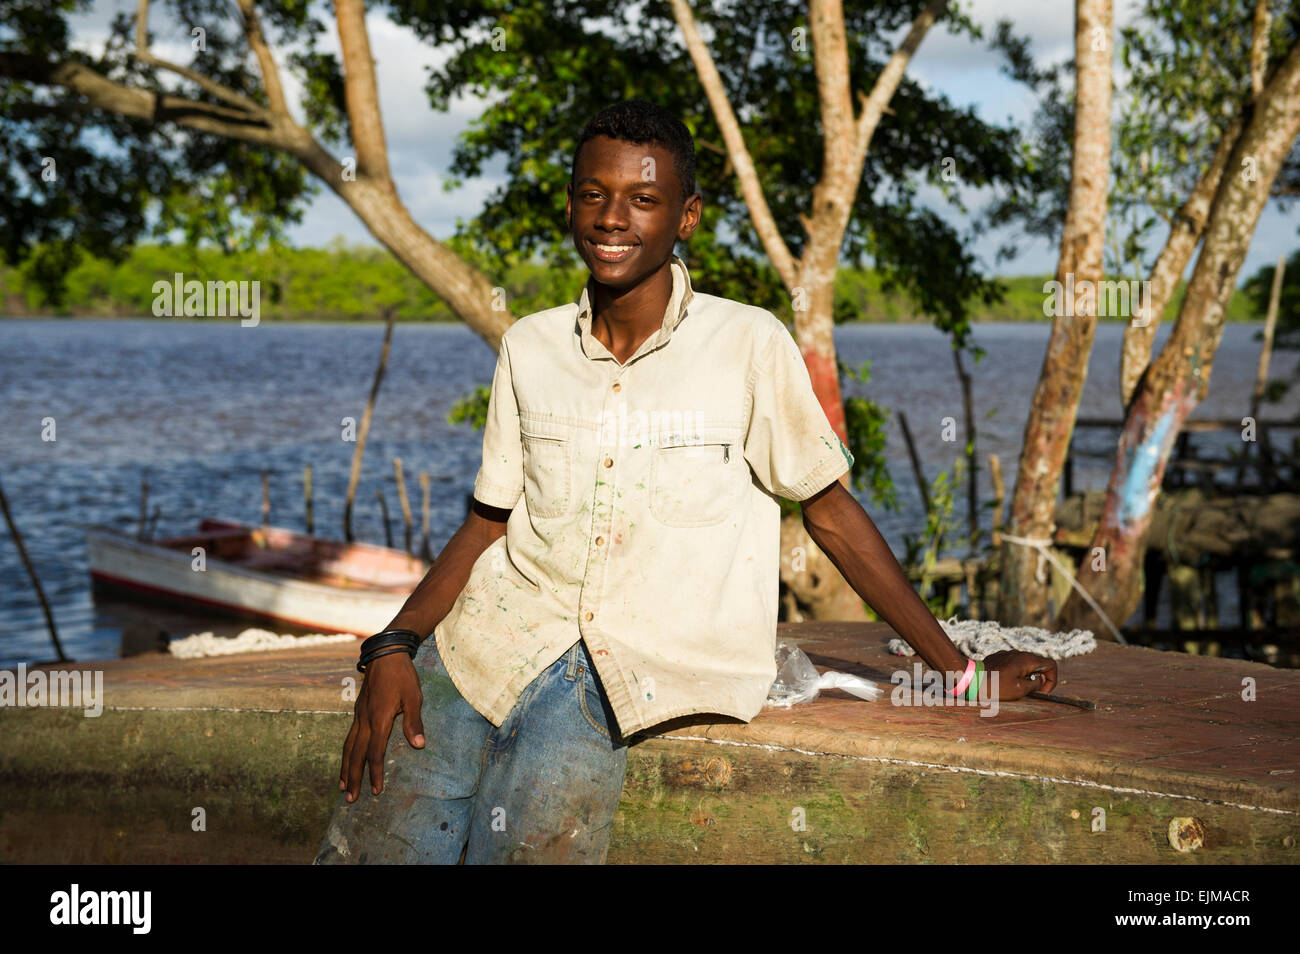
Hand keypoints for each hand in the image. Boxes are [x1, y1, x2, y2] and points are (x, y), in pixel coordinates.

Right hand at [340, 650, 424, 801]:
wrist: (386, 654)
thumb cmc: (403, 676)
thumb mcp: (414, 697)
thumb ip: (414, 722)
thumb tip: (419, 745)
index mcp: (379, 718)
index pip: (374, 752)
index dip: (375, 773)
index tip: (375, 790)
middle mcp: (365, 720)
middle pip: (356, 754)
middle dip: (354, 777)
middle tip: (350, 799)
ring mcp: (359, 715)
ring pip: (348, 746)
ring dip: (346, 767)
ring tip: (343, 786)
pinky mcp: (358, 711)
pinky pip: (349, 736)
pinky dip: (347, 752)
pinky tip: (348, 759)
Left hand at [980, 651, 1057, 700]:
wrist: (971, 679)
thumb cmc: (996, 686)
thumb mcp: (1020, 689)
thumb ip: (1035, 684)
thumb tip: (1040, 679)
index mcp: (1027, 660)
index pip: (1051, 664)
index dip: (1052, 679)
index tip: (1042, 690)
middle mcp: (1019, 654)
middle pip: (1039, 664)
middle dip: (1040, 679)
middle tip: (1032, 691)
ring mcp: (1008, 654)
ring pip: (1026, 664)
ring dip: (1028, 676)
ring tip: (1019, 688)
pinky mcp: (1000, 658)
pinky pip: (1014, 665)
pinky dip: (1017, 674)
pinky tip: (1007, 683)